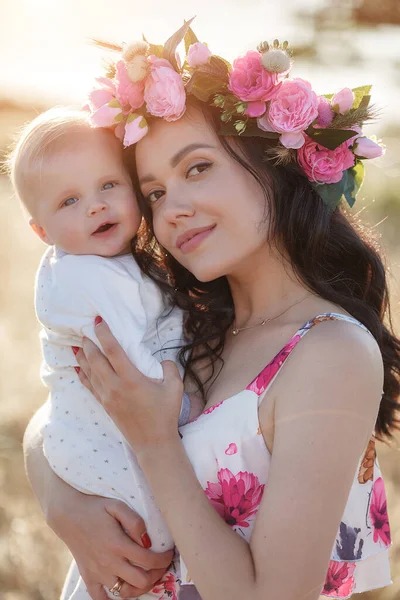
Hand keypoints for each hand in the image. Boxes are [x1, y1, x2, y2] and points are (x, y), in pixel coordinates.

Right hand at [49, 488, 173, 599]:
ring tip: (146, 575)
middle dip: (156, 574)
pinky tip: (123, 588)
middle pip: (140, 581)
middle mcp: (109, 562)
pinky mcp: (88, 577)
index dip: (164, 559)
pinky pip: (101, 598)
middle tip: (160, 565)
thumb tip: (147, 541)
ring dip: (139, 587)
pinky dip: (113, 598)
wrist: (67, 515)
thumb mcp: (117, 506)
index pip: (149, 560)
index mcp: (118, 544)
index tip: (169, 553)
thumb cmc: (95, 507)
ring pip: (124, 593)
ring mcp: (97, 573)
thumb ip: (135, 522)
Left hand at [75, 318, 183, 452]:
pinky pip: (88, 385)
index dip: (104, 334)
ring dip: (82, 356)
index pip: (113, 351)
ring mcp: (107, 396)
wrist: (153, 442)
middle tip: (85, 329)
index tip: (98, 321)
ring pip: (89, 371)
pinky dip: (81, 374)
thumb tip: (162, 360)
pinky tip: (77, 366)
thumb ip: (169, 368)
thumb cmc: (165, 414)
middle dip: (89, 343)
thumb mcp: (175, 388)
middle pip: (95, 359)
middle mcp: (114, 386)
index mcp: (131, 379)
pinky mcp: (104, 405)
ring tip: (78, 344)